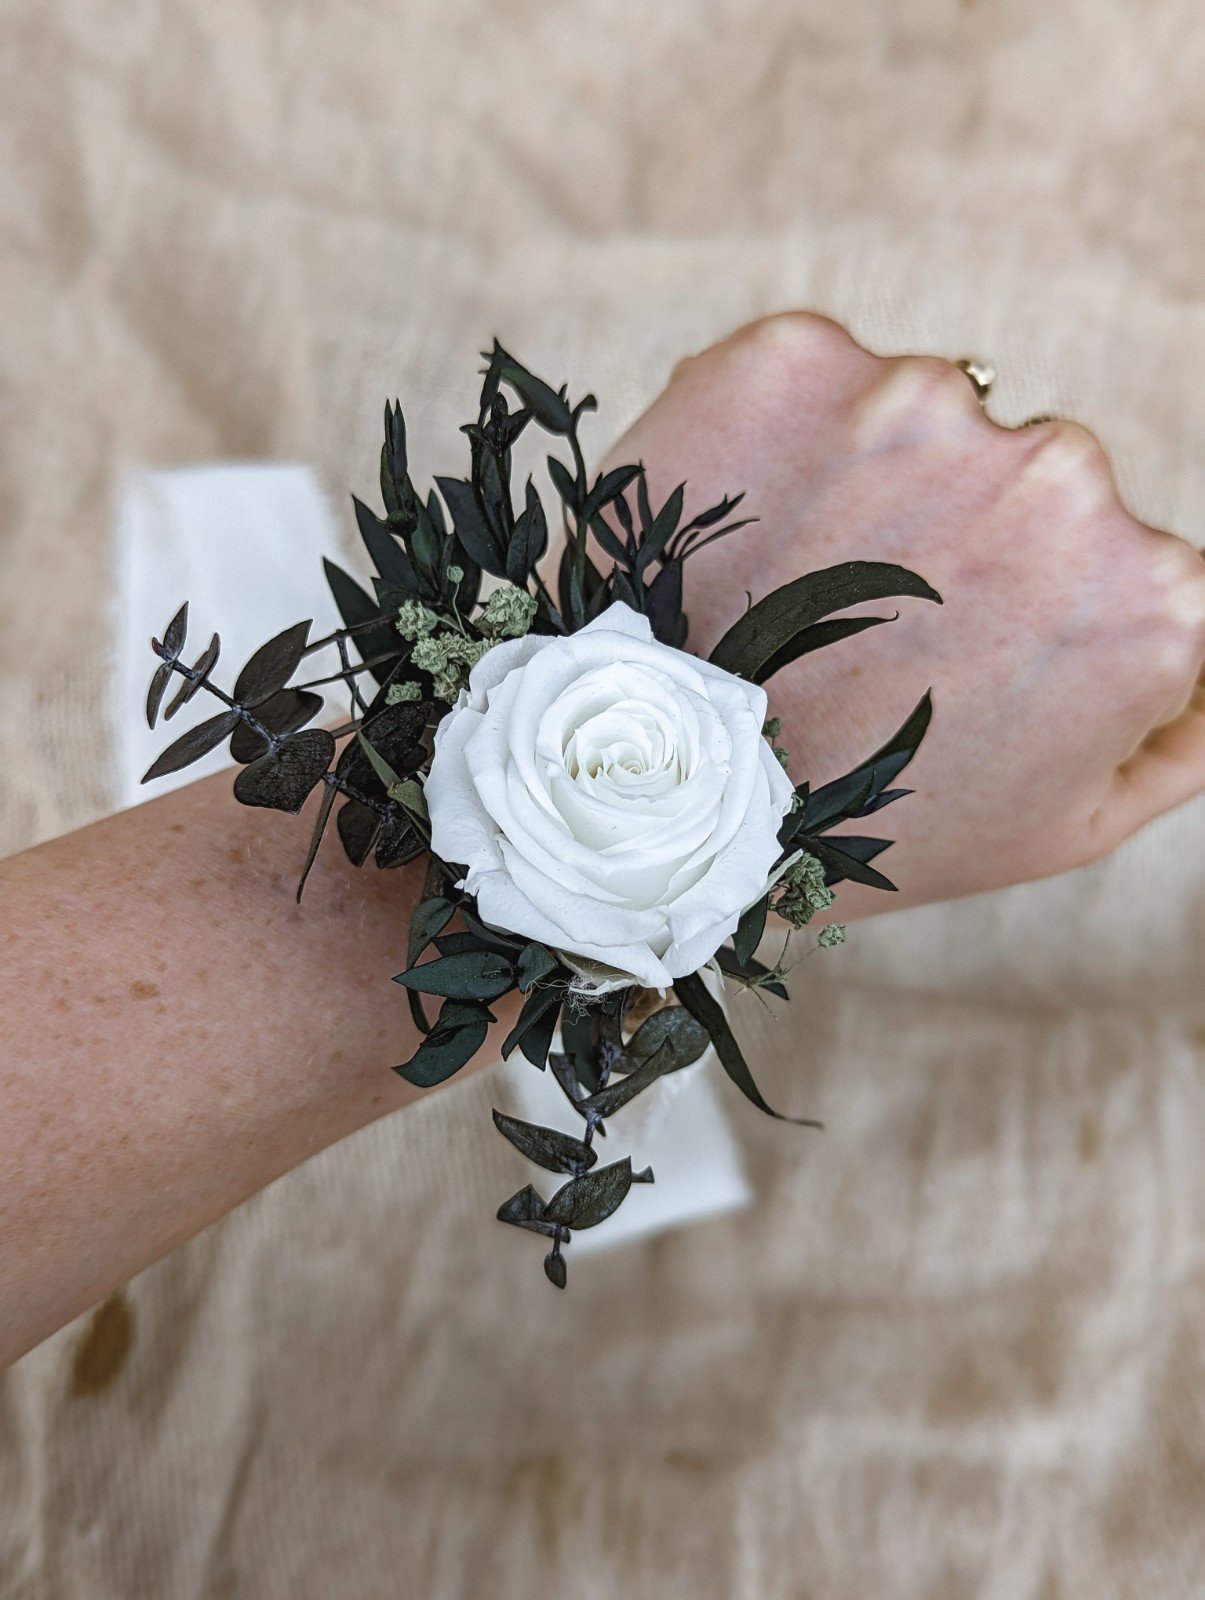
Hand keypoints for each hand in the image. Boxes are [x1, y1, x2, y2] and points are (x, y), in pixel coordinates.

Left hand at [602, 313, 1204, 913]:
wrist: (648, 800)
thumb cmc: (863, 830)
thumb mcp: (1067, 823)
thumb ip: (1186, 730)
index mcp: (1152, 595)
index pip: (1129, 564)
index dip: (1039, 616)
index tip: (968, 660)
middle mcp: (1058, 477)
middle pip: (1034, 480)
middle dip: (966, 543)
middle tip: (865, 635)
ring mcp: (921, 406)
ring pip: (925, 424)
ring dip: (874, 487)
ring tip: (795, 594)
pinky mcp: (792, 361)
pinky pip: (818, 381)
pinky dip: (784, 440)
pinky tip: (746, 534)